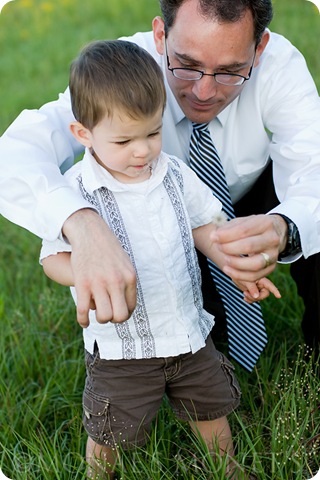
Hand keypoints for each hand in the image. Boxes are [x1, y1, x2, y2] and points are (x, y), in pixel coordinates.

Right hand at [63, 209, 136, 326]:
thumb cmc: (107, 249)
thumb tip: (126, 304)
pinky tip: (84, 322)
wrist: (89, 232)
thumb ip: (127, 281)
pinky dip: (83, 320)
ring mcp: (99, 283)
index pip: (131, 307)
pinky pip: (83, 310)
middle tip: (108, 313)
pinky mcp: (82, 283)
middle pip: (119, 316)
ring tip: (97, 312)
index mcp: (129, 277)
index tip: (117, 311)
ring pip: (103, 316)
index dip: (124, 313)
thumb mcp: (125, 263)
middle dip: (114, 319)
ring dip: (100, 319)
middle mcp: (116, 281)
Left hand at [210, 214, 287, 281]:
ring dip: (235, 263)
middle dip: (229, 248)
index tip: (213, 237)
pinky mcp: (271, 267)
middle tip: (219, 247)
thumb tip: (214, 236)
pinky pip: (255, 276)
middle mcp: (272, 239)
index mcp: (265, 223)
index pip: (243, 230)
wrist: (276, 233)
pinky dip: (239, 275)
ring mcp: (273, 254)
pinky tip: (228, 269)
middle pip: (249, 246)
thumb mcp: (243, 221)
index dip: (226, 235)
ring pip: (255, 264)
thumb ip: (229, 228)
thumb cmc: (254, 227)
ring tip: (225, 259)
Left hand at [234, 277, 280, 303]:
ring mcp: (258, 289)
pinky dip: (250, 300)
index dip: (275, 291)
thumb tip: (257, 296)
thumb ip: (252, 288)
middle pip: (264, 294)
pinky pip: (254, 300)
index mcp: (262, 280)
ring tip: (244, 293)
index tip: (279, 296)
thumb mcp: (246, 280)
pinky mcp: (254, 293)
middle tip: (245, 293)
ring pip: (259, 298)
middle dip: (256, 297)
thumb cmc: (241, 274)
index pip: (270, 286)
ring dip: (251, 298)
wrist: (235, 275)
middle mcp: (262, 285)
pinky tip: (245, 298)